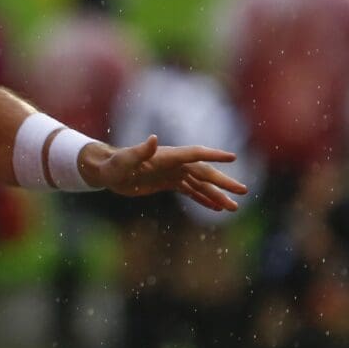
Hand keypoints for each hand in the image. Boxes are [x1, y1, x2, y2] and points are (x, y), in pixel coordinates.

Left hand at [80, 135, 247, 210]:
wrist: (105, 171)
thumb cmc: (113, 166)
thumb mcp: (124, 161)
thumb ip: (139, 151)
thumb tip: (152, 139)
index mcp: (166, 156)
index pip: (194, 154)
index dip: (213, 155)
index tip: (233, 158)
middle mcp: (173, 163)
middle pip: (203, 171)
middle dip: (223, 182)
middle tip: (243, 192)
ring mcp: (171, 172)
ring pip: (200, 184)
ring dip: (217, 194)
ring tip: (234, 208)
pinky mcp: (167, 182)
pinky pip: (190, 190)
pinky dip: (204, 198)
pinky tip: (216, 208)